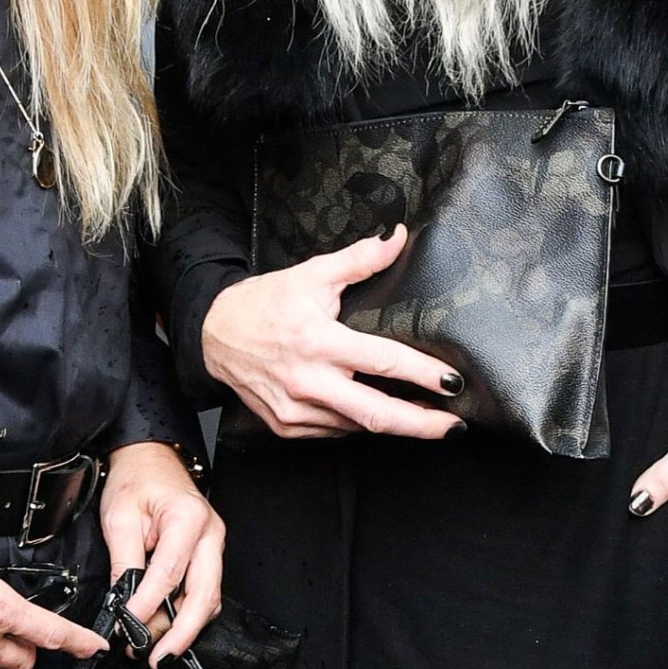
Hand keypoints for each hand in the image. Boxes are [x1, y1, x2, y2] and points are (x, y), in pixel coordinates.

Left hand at [99, 440, 224, 665]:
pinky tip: (166, 629)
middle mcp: (210, 534)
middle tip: (158, 657)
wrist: (150, 460)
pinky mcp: (209, 557)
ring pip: (208, 599)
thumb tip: (124, 601)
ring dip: (184, 628)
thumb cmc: (136, 480)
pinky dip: (187, 615)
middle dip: (182, 632)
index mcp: (188, 518)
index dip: (149, 604)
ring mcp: (214, 547)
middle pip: (204, 594)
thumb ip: (125, 560)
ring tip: (154, 648)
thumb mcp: (119, 516)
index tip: (128, 626)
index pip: (170, 572)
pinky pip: (204, 592)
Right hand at [201, 229, 465, 441]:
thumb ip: (359, 260)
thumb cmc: (264, 303)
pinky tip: (375, 414)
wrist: (213, 335)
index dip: (423, 374)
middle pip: (376, 413)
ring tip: (424, 420)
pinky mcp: (286, 426)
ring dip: (392, 423)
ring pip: (357, 425)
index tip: (453, 383)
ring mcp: (296, 410)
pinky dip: (358, 423)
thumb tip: (395, 238)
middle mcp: (308, 381)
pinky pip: (334, 430)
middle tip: (454, 427)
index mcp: (318, 341)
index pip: (383, 361)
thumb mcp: (312, 274)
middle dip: (421, 424)